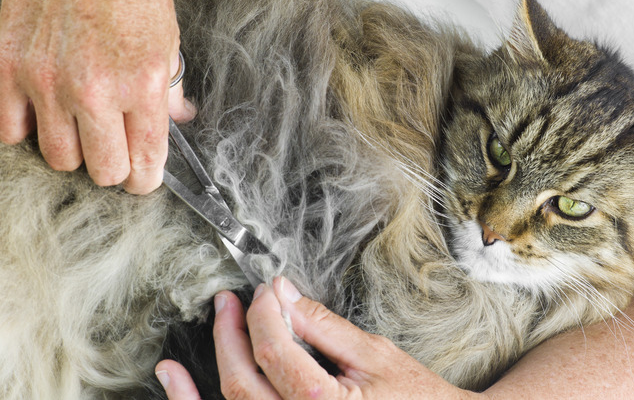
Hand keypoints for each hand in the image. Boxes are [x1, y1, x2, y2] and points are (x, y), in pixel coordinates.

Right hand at [0, 0, 194, 193]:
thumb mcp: (168, 37)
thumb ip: (170, 89)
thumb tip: (180, 120)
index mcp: (145, 82)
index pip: (145, 163)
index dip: (145, 178)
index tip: (142, 176)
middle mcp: (95, 87)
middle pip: (102, 171)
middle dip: (113, 165)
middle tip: (114, 145)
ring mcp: (45, 78)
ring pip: (57, 158)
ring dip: (71, 146)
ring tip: (80, 120)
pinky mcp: (5, 65)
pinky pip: (9, 130)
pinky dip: (26, 126)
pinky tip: (44, 106)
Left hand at [156, 278, 479, 398]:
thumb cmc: (415, 398)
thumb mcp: (375, 356)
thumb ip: (324, 327)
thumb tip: (283, 294)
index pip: (274, 351)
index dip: (263, 314)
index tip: (266, 289)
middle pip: (244, 383)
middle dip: (231, 336)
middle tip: (228, 302)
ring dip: (198, 380)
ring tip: (193, 341)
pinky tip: (175, 381)